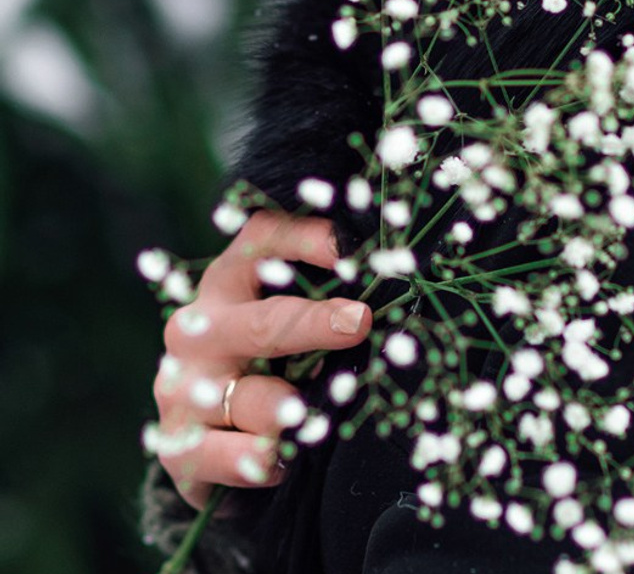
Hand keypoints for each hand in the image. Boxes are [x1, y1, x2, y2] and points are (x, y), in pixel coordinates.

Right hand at [151, 211, 371, 508]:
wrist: (206, 441)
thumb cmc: (267, 360)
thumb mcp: (289, 318)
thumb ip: (326, 297)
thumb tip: (389, 288)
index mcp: (229, 281)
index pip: (262, 241)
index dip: (304, 238)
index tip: (348, 245)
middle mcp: (198, 328)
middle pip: (263, 323)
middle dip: (314, 324)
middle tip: (360, 322)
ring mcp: (181, 388)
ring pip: (254, 399)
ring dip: (291, 412)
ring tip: (308, 415)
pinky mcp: (179, 447)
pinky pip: (232, 457)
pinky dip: (263, 460)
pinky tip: (280, 461)